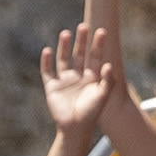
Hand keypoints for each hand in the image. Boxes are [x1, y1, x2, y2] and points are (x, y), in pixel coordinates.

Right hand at [40, 23, 124, 142]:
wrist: (75, 128)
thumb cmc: (91, 114)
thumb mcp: (102, 96)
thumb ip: (107, 81)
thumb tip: (108, 64)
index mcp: (92, 77)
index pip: (96, 56)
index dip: (98, 44)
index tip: (102, 31)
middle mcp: (78, 76)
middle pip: (80, 54)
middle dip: (81, 41)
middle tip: (84, 26)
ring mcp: (65, 80)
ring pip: (64, 59)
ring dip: (64, 46)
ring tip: (65, 33)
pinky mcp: (52, 87)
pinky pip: (48, 71)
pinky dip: (46, 62)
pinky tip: (47, 51)